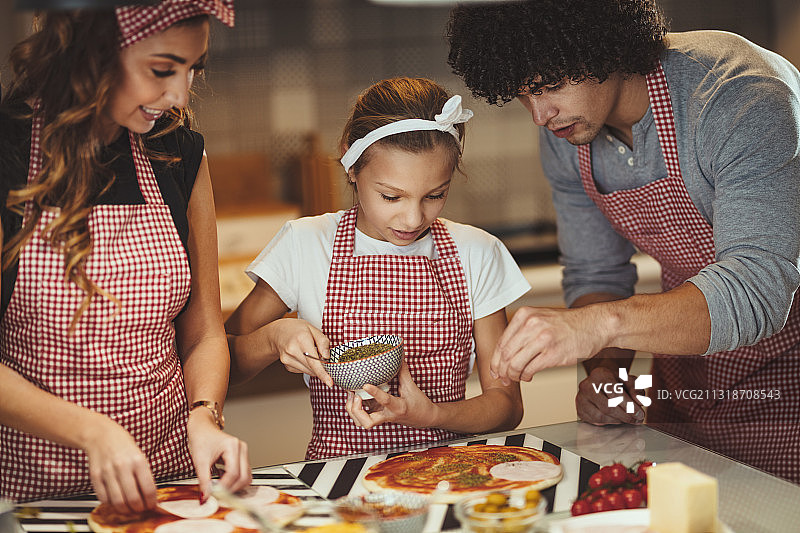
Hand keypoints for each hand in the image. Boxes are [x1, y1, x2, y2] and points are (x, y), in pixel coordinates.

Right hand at [83, 416, 156, 513]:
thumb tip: (149, 495)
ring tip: (129, 509)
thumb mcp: (140, 456)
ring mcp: (107, 472)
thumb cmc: (123, 445)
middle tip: (141, 510)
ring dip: (125, 510)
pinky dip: (111, 504)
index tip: (151, 505)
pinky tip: (116, 501)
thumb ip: (144, 475)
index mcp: (138, 461)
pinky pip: (103, 498)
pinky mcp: (95, 477)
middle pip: (133, 498)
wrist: (101, 435)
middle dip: (139, 509)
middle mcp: (123, 467)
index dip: (151, 502)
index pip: (148, 489)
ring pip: (118, 501)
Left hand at [187, 409, 250, 502]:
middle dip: (232, 489)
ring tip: (219, 487)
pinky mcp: (241, 457)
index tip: (214, 495)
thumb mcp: (199, 461)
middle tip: (218, 495)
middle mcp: (241, 449)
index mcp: (233, 446)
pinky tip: (221, 480)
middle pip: (244, 477)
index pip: (234, 473)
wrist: (201, 429)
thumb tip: (206, 497)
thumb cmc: (201, 439)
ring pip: (246, 477)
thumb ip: (204, 481)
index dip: (224, 487)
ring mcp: (243, 453)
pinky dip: (234, 481)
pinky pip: (243, 474)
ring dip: (234, 486)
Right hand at [263, 318, 332, 386]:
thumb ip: (323, 342)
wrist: (279, 332)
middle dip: (322, 367)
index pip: (313, 361)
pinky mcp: (286, 365)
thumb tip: (327, 357)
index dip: (322, 373)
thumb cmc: (297, 329)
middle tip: (323, 357)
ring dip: (314, 366)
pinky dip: (307, 366)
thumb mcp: (313, 329)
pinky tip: (303, 356)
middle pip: (311, 368)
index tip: (329, 383)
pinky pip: (302, 371)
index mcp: (301, 339)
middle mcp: (292, 350)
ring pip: (308, 371)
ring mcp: (287, 359)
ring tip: (310, 353)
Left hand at [344, 361, 435, 429]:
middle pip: (367, 422)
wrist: (425, 419)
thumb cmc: (420, 404)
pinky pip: (362, 416)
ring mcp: (381, 417)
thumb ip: (403, 372)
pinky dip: (355, 408)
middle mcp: (387, 415)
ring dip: (353, 410)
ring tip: (352, 394)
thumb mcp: (412, 387)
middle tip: (355, 395)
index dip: (374, 392)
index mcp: (398, 407)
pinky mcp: (378, 416)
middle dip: (356, 410)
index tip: (365, 384)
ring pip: (361, 422)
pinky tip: (355, 395)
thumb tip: (399, 355)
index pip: (385, 401)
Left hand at [491, 306, 606, 382]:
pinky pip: (530, 369)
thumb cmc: (568, 325)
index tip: (495, 369)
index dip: (495, 359)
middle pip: (505, 354)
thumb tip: (504, 352)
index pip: (502, 342)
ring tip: (517, 378)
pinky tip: (529, 376)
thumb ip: (522, 330)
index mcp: (525, 315)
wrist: (595, 324)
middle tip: (503, 378)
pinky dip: (526, 376)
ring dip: (513, 375)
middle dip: (501, 370)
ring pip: (515, 363)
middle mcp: (531, 324)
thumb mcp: (541, 318)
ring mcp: (543, 339)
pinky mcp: (553, 353)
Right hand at [575, 367, 644, 424]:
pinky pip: (595, 421)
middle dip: (625, 416)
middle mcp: (587, 385)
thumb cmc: (616, 381)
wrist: (600, 381)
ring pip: (601, 416)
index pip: (615, 392)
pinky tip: (616, 419)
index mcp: (600, 375)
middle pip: (608, 407)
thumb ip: (637, 390)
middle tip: (636, 420)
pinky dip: (609, 422)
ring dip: (618, 421)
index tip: (640, 414)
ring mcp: (581, 398)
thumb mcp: (629, 381)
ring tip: (627, 419)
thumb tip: (641, 402)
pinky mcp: (580, 409)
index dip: (629, 406)